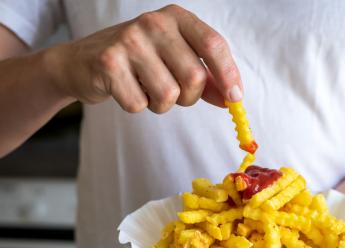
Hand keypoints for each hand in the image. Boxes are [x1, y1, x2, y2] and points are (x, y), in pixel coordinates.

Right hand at [45, 4, 241, 113]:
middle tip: (173, 92)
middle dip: (189, 97)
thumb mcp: (175, 60)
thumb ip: (205, 77)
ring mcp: (129, 40)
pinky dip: (137, 106)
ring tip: (145, 88)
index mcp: (176, 18)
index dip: (228, 74)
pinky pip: (140, 105)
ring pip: (169, 95)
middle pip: (194, 77)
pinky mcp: (108, 63)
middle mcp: (153, 22)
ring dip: (162, 104)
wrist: (82, 62)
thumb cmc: (139, 62)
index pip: (213, 44)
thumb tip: (231, 98)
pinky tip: (125, 89)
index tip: (235, 98)